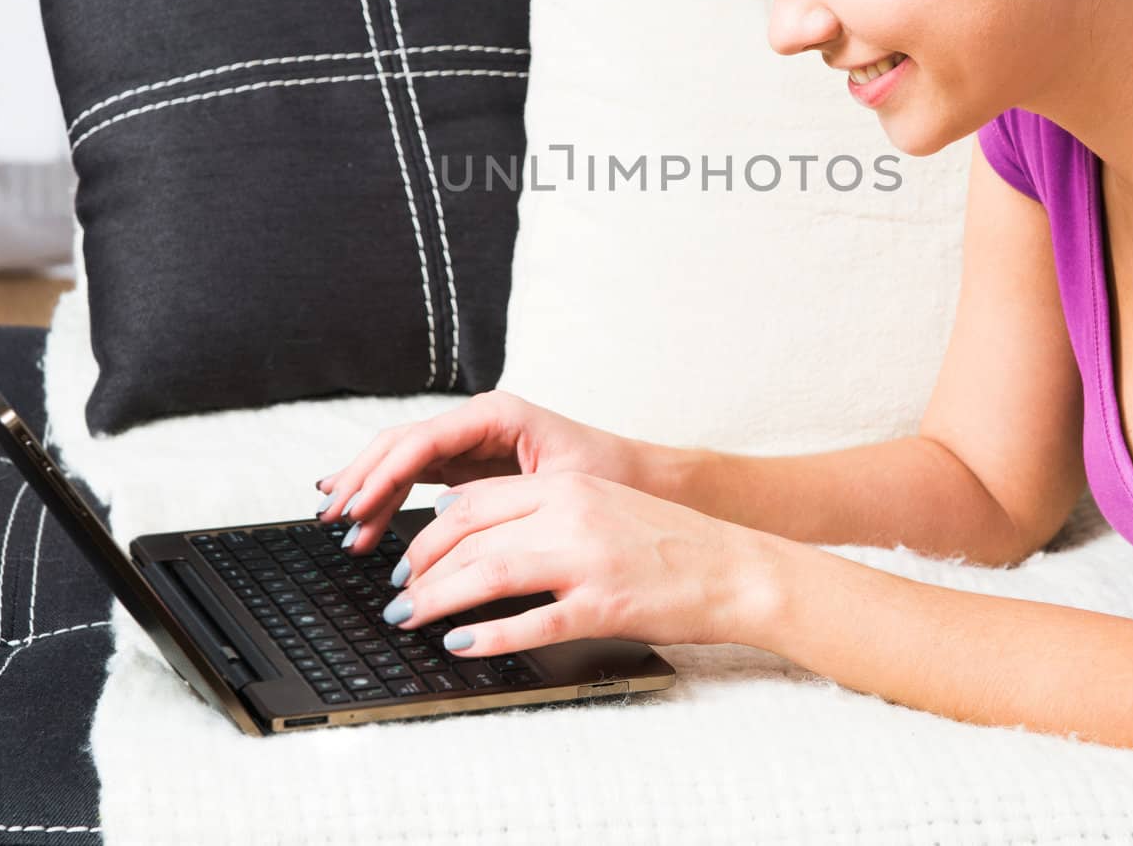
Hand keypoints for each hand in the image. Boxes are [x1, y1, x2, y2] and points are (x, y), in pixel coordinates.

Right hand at [313, 388, 651, 547]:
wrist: (644, 481)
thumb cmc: (609, 478)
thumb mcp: (557, 487)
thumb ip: (504, 501)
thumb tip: (449, 526)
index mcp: (495, 415)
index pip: (423, 440)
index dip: (383, 475)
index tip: (356, 507)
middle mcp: (477, 421)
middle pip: (402, 444)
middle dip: (363, 479)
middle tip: (332, 517)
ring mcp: (471, 442)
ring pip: (403, 459)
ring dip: (370, 490)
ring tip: (340, 526)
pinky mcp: (471, 465)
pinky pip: (418, 476)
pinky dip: (390, 497)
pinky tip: (365, 519)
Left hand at [370, 469, 765, 655]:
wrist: (734, 567)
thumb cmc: (666, 541)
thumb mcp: (599, 503)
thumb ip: (540, 508)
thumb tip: (471, 525)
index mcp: (566, 486)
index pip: (473, 500)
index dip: (427, 533)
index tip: (406, 560)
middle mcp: (571, 514)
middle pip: (470, 535)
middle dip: (420, 568)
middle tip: (397, 596)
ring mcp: (588, 560)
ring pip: (488, 574)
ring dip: (438, 599)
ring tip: (409, 620)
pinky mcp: (605, 607)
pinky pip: (534, 623)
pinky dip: (489, 638)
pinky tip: (461, 646)